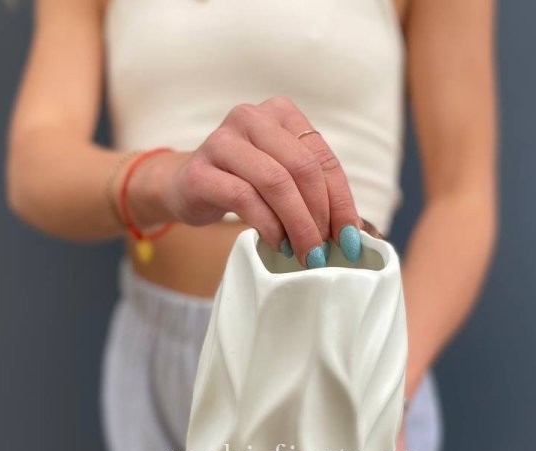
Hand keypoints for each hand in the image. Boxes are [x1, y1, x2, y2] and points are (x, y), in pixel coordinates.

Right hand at [124, 96, 362, 266]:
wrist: (184, 185)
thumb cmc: (242, 183)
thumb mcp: (281, 177)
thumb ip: (312, 191)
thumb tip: (351, 232)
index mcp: (281, 113)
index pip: (323, 159)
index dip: (341, 203)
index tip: (351, 239)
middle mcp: (252, 117)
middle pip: (302, 169)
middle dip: (320, 217)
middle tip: (324, 251)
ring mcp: (222, 141)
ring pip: (276, 182)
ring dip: (297, 225)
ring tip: (304, 253)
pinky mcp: (200, 171)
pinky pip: (244, 198)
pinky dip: (268, 226)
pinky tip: (277, 244)